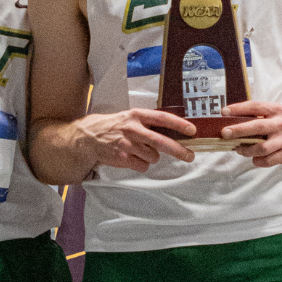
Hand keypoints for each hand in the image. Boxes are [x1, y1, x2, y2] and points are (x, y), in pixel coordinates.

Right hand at [76, 109, 194, 170]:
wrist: (89, 137)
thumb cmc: (114, 127)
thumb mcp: (130, 117)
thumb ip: (148, 122)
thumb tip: (174, 132)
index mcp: (137, 115)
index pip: (162, 118)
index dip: (179, 125)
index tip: (192, 130)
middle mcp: (133, 129)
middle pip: (162, 142)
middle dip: (179, 151)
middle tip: (189, 156)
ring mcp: (127, 144)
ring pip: (153, 157)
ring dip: (151, 157)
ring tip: (139, 151)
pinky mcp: (123, 158)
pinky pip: (143, 166)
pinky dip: (141, 164)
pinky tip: (131, 158)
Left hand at [218, 100, 281, 165]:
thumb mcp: (275, 114)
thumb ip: (257, 117)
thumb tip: (230, 122)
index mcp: (276, 110)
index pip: (255, 107)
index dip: (238, 109)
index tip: (224, 111)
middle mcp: (281, 124)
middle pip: (258, 127)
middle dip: (239, 130)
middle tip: (225, 134)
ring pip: (261, 148)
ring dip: (246, 150)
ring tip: (239, 149)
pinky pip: (268, 160)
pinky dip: (257, 160)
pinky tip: (254, 157)